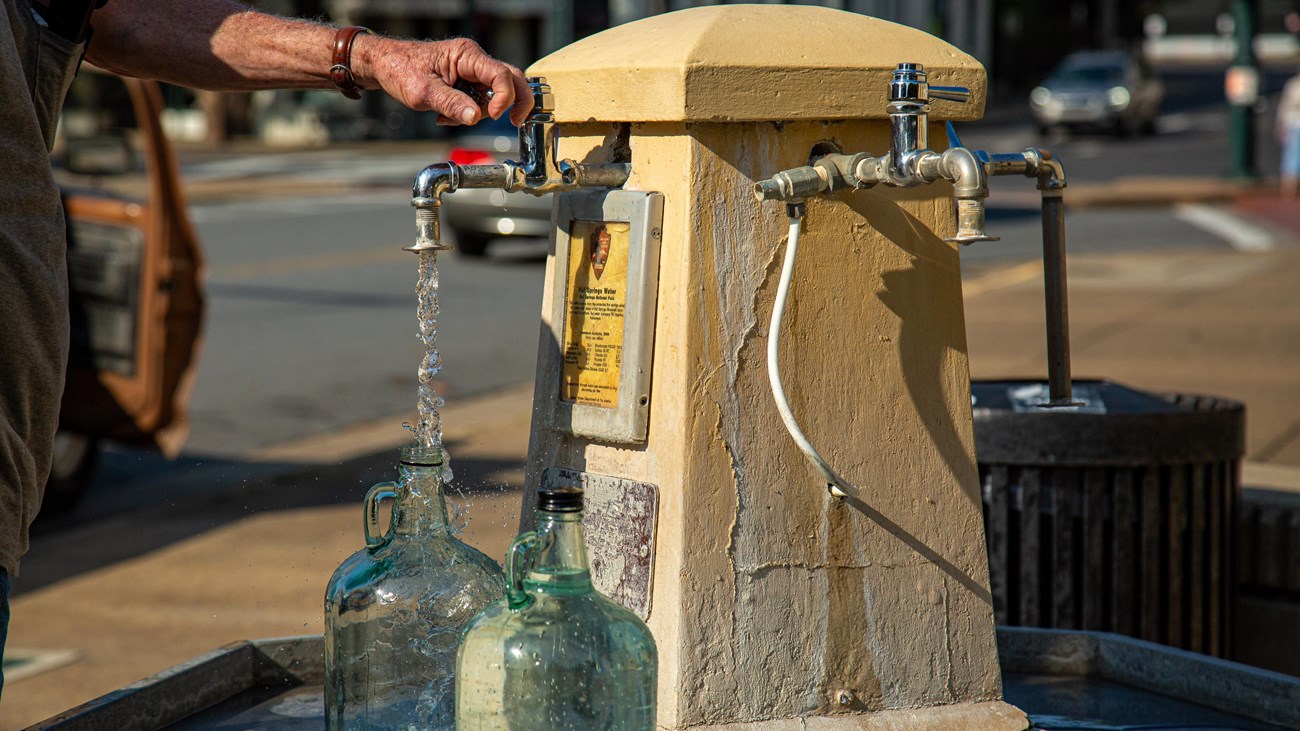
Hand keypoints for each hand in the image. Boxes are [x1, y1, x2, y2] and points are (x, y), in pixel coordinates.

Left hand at [356, 36, 531, 125]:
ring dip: (479, 112)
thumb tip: (476, 117)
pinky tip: (446, 114)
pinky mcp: (467, 82)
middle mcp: (474, 60)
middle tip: (514, 122)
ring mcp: (472, 71)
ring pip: (495, 94)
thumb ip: (451, 104)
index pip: (501, 74)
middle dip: (515, 102)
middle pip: (511, 79)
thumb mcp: (423, 92)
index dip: (504, 98)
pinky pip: (479, 100)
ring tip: (448, 117)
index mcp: (466, 55)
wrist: (385, 65)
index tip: (493, 116)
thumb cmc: (400, 70)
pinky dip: (469, 112)